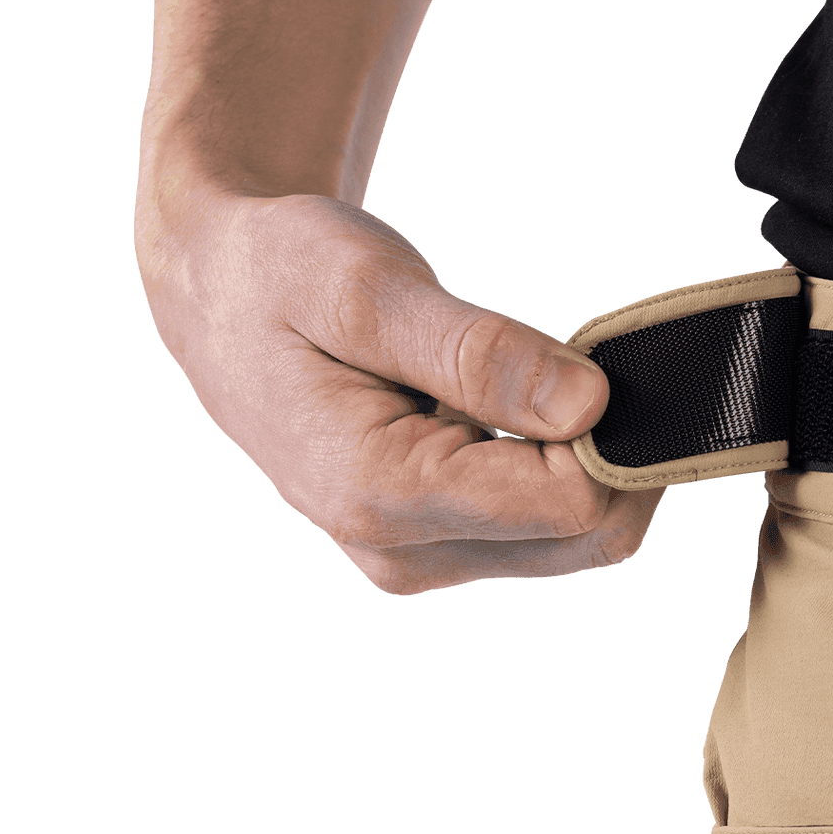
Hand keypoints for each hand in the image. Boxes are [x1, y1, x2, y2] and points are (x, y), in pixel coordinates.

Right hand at [135, 181, 663, 593]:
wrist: (220, 299)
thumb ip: (475, 351)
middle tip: (575, 354)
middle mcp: (399, 551)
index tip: (587, 349)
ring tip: (525, 375)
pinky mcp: (438, 548)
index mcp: (375, 493)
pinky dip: (561, 465)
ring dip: (586, 456)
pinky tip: (511, 407)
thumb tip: (588, 404)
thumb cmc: (282, 274)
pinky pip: (548, 529)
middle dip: (613, 447)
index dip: (605, 424)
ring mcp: (419, 559)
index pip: (566, 499)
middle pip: (588, 535)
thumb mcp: (366, 286)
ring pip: (579, 539)